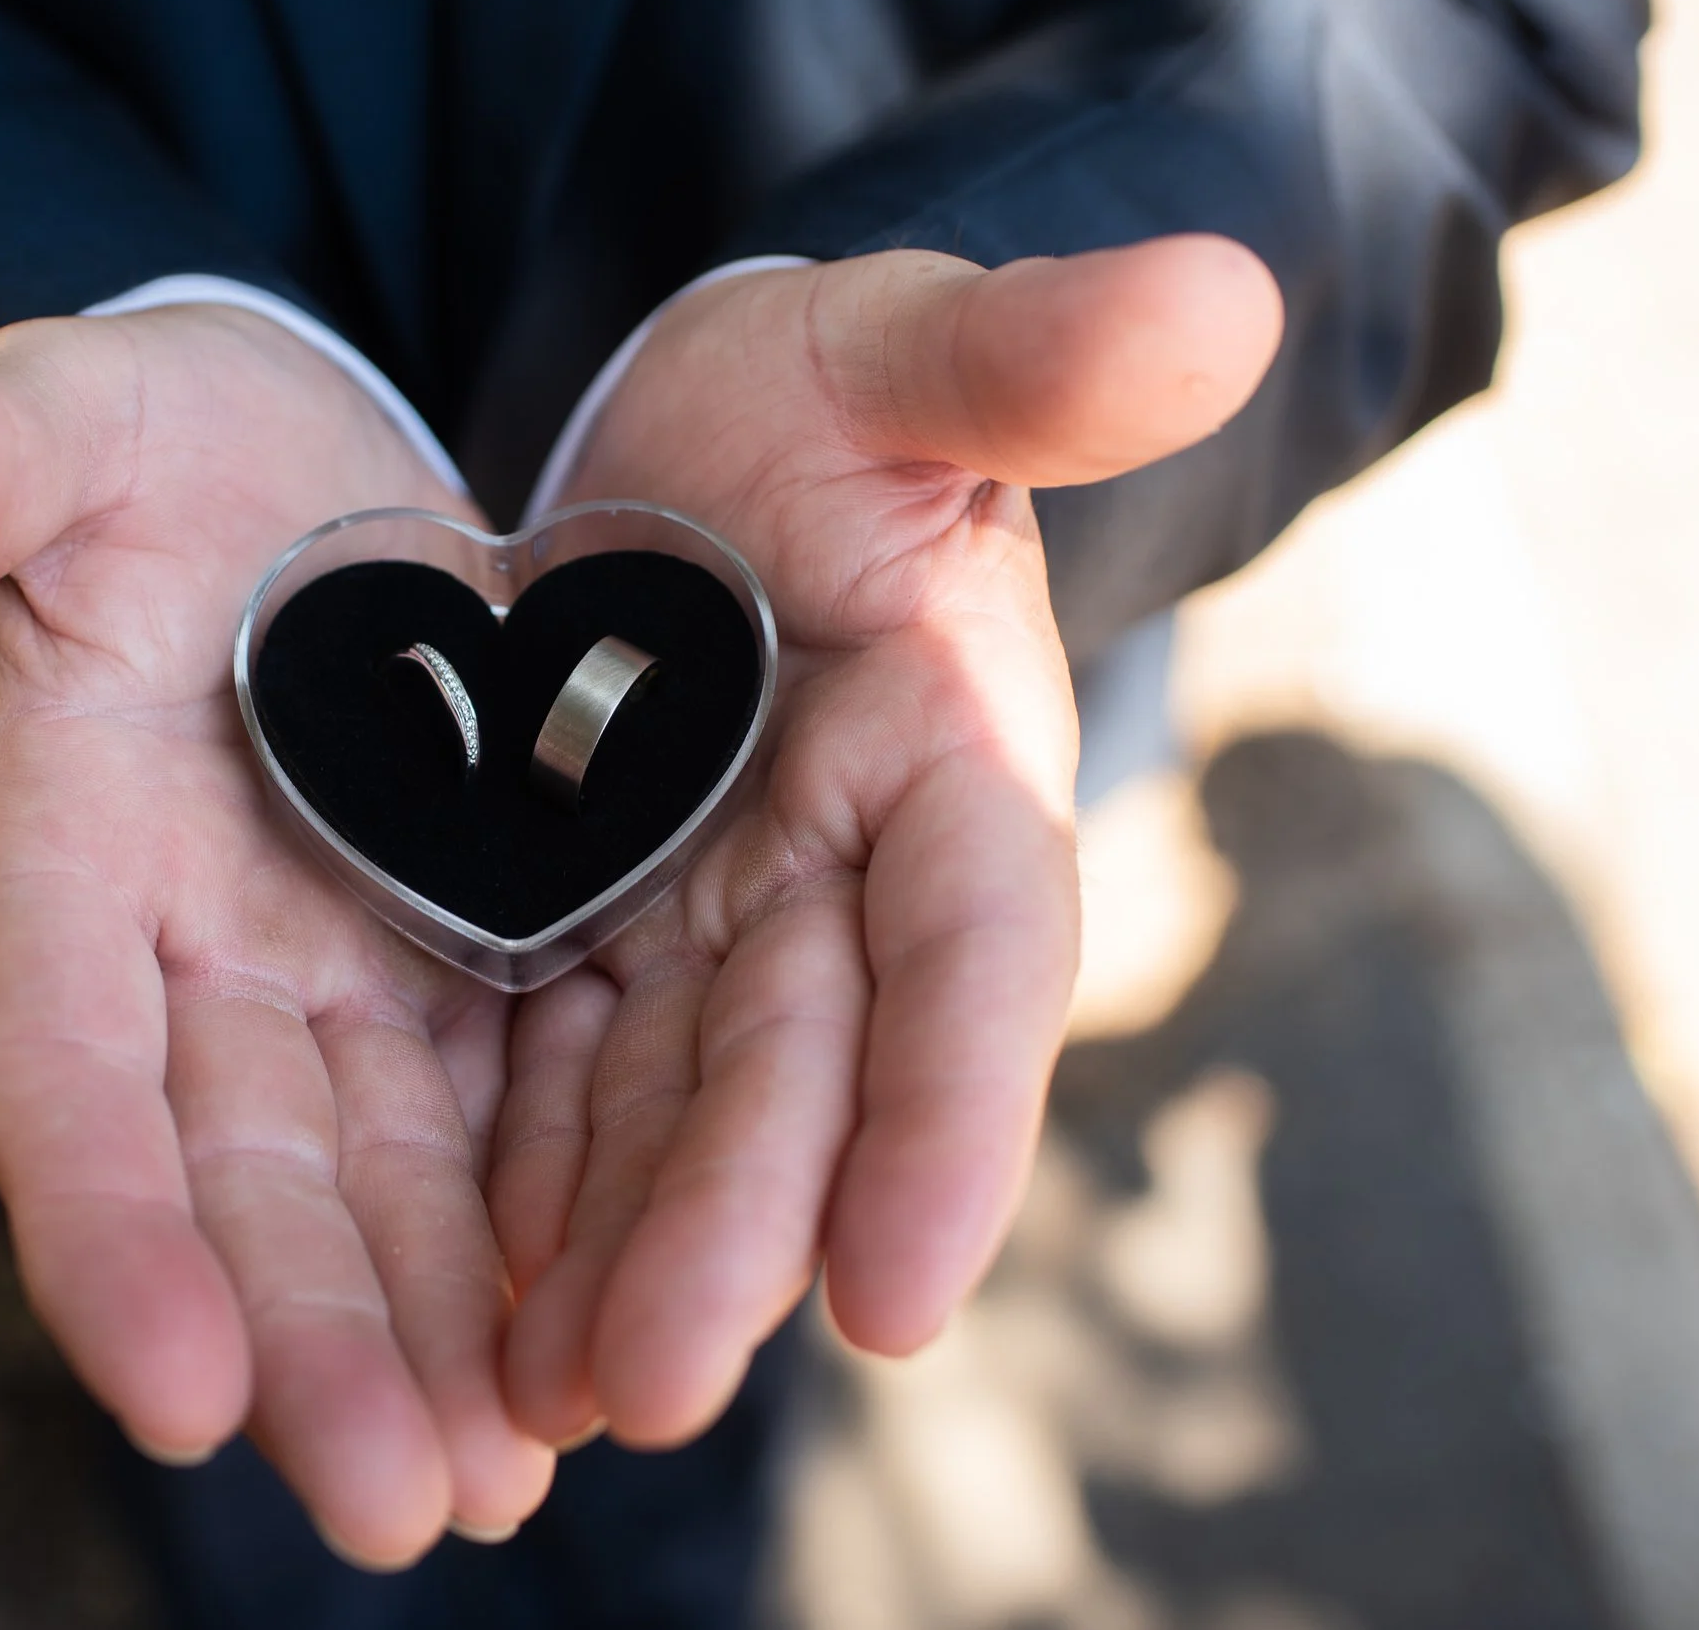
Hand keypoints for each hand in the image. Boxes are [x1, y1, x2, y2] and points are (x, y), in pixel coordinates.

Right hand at [0, 307, 554, 1563]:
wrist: (295, 458)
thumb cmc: (152, 436)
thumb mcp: (63, 423)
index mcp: (65, 850)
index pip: (59, 1071)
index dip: (106, 1228)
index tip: (177, 1389)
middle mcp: (190, 958)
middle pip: (239, 1179)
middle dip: (311, 1343)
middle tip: (399, 1506)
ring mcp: (331, 975)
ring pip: (379, 1188)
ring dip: (434, 1342)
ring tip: (502, 1489)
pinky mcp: (464, 960)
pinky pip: (505, 1121)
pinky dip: (537, 1239)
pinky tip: (592, 1359)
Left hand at [493, 239, 1282, 1445]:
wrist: (694, 446)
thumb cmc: (820, 393)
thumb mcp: (904, 351)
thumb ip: (1032, 360)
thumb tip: (1222, 301)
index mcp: (951, 754)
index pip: (972, 948)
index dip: (949, 1119)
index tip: (896, 1292)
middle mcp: (843, 881)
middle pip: (799, 1071)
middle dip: (734, 1228)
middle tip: (647, 1383)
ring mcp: (712, 926)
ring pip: (671, 1111)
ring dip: (617, 1254)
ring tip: (540, 1397)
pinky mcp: (591, 936)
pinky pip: (556, 1076)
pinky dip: (527, 1186)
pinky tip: (476, 1303)